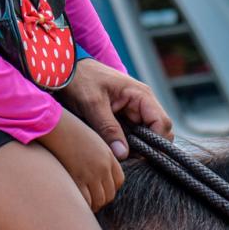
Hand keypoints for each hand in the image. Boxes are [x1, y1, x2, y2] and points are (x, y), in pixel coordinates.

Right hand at [39, 109, 123, 209]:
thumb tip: (95, 171)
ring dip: (91, 204)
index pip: (118, 180)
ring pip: (99, 200)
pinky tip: (74, 200)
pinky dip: (82, 204)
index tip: (98, 189)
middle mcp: (103, 166)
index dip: (109, 188)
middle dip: (100, 199)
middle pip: (109, 194)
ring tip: (80, 202)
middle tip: (87, 198)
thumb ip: (98, 156)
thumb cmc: (66, 130)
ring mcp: (91, 174)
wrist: (54, 126)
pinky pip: (86, 201)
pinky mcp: (78, 179)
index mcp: (108, 155)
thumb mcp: (89, 139)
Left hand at [59, 59, 173, 159]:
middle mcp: (142, 103)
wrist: (65, 71)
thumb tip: (124, 154)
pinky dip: (126, 144)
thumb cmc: (80, 81)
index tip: (141, 157)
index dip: (157, 142)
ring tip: (118, 154)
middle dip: (147, 148)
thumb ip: (108, 128)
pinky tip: (114, 149)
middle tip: (127, 158)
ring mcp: (134, 111)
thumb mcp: (92, 104)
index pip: (162, 124)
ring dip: (135, 148)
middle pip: (158, 132)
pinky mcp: (124, 117)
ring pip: (145, 137)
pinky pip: (133, 135)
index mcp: (141, 95)